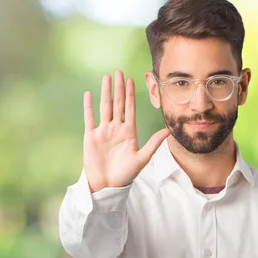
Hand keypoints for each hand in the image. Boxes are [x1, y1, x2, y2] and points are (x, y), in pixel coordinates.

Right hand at [83, 70, 169, 192]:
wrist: (107, 185)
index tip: (132, 80)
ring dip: (105, 92)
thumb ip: (153, 143)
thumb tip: (168, 131)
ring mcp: (103, 131)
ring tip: (107, 78)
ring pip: (104, 107)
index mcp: (128, 132)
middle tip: (119, 71)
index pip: (130, 109)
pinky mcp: (90, 137)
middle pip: (117, 104)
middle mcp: (116, 129)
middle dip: (119, 88)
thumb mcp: (142, 158)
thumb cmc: (125, 174)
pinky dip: (89, 106)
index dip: (131, 94)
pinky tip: (89, 94)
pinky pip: (90, 118)